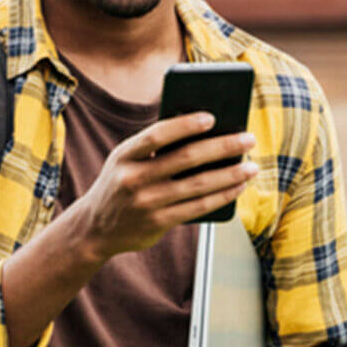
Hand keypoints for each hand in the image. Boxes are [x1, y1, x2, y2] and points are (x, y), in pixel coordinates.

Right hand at [71, 113, 257, 260]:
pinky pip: (198, 207)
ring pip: (197, 185)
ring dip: (230, 174)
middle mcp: (133, 178)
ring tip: (252, 165)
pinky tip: (238, 186)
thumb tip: (207, 132)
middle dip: (222, 147)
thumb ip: (154, 147)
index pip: (156, 135)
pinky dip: (222, 196)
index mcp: (124, 155)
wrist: (95, 229)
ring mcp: (146, 203)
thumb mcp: (125, 161)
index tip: (212, 117)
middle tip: (248, 138)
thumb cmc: (121, 184)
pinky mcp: (158, 223)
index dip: (185, 125)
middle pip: (185, 158)